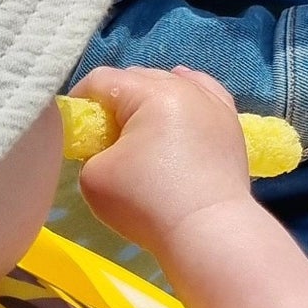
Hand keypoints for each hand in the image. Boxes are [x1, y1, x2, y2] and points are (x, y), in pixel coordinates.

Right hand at [69, 65, 255, 259]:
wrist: (208, 229)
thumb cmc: (146, 202)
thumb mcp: (93, 174)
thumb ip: (91, 148)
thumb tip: (105, 142)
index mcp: (151, 93)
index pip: (101, 79)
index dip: (80, 101)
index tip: (76, 129)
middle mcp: (187, 88)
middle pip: (138, 78)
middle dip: (115, 101)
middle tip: (106, 136)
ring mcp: (214, 103)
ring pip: (171, 84)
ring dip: (149, 99)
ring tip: (139, 130)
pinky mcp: (231, 123)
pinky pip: (204, 95)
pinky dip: (185, 97)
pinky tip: (178, 106)